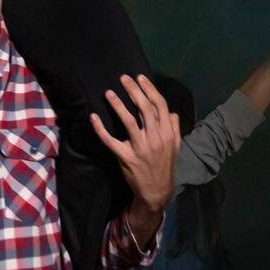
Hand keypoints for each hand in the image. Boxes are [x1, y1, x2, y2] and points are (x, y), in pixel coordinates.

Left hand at [91, 74, 180, 241]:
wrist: (157, 192)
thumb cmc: (165, 167)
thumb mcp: (175, 147)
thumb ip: (174, 128)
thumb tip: (171, 111)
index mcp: (167, 134)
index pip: (160, 106)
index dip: (150, 89)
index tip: (140, 77)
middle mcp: (155, 138)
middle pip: (145, 109)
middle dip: (134, 91)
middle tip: (123, 78)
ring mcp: (140, 148)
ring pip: (128, 121)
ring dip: (117, 105)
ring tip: (108, 92)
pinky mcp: (126, 157)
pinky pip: (111, 141)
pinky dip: (100, 129)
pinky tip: (93, 117)